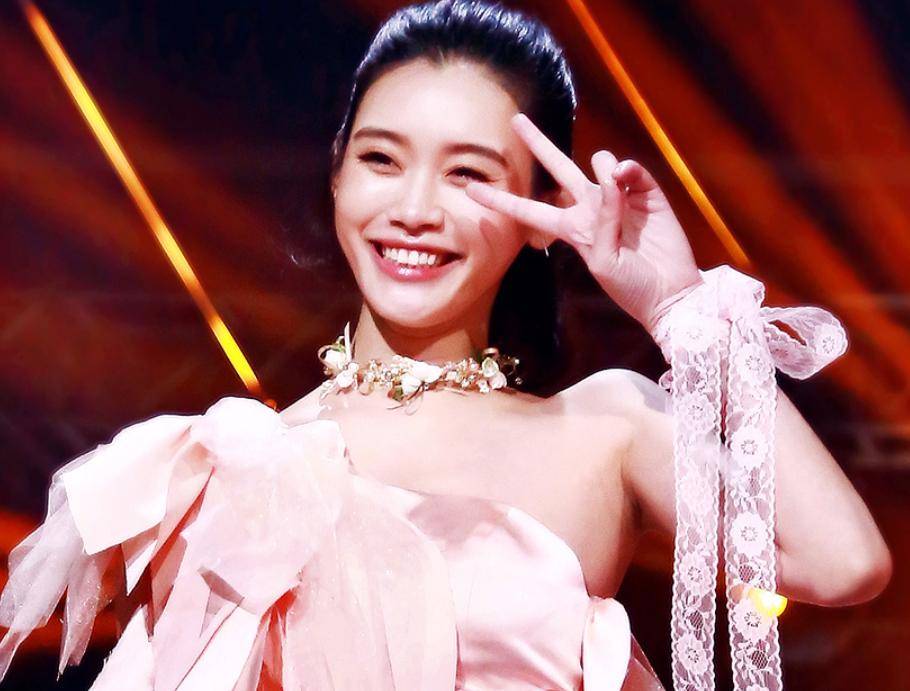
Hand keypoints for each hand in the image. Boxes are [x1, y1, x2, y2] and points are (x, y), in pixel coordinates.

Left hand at [465, 112, 703, 332]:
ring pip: (599, 163)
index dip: (502, 200)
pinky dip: (627, 170)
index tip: (471, 190)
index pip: (530, 211)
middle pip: (559, 168)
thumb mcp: (603, 262)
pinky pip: (630, 171)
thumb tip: (613, 177)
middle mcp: (591, 207)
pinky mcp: (646, 193)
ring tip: (615, 187)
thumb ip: (603, 221)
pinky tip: (625, 176)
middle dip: (538, 144)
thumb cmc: (630, 286)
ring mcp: (618, 198)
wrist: (670, 293)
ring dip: (602, 169)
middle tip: (516, 120)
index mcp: (571, 229)